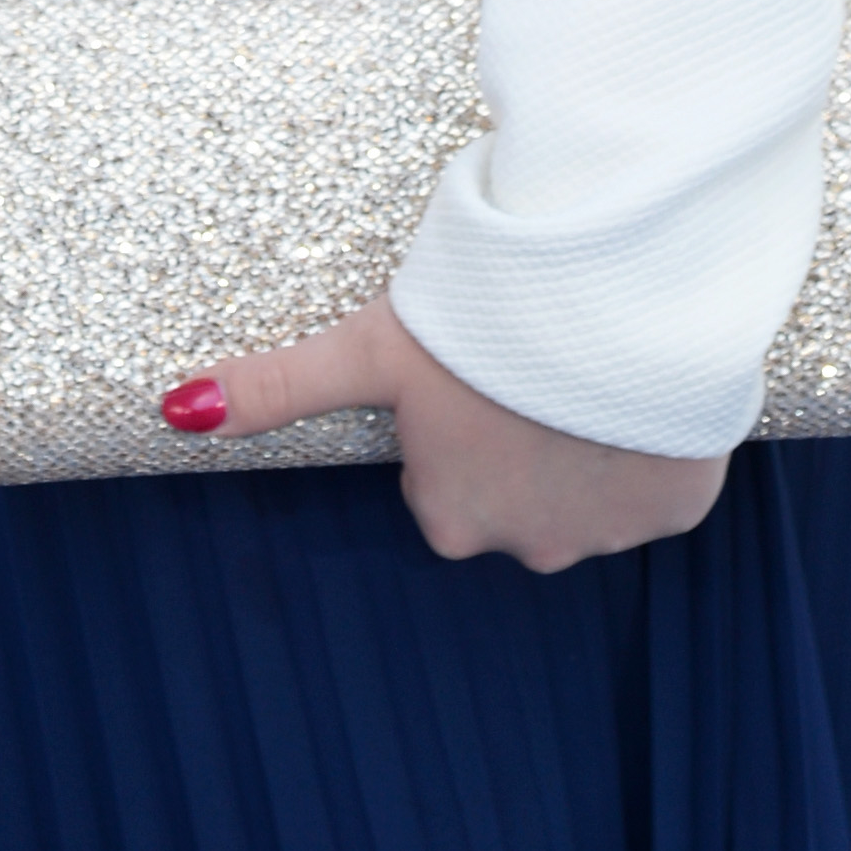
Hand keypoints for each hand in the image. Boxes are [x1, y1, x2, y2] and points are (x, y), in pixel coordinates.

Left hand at [167, 295, 729, 570]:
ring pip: (579, 490)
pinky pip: (652, 484)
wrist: (611, 301)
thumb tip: (174, 412)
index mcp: (450, 518)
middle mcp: (527, 548)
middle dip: (508, 439)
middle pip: (506, 492)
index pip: (438, 479)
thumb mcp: (368, 348)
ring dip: (574, 442)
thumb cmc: (479, 321)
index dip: (448, 418)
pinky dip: (639, 444)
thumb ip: (274, 387)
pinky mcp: (677, 512)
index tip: (461, 371)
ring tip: (571, 366)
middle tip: (514, 365)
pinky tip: (625, 390)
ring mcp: (607, 537)